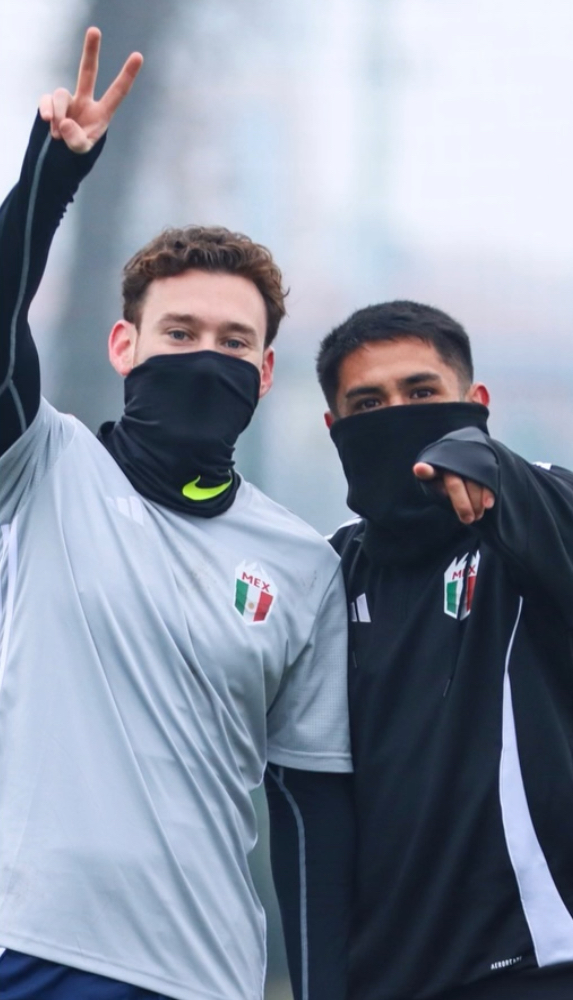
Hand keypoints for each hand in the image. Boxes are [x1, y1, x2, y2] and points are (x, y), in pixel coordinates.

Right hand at [38, 26, 142, 152]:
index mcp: (102, 112)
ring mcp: (68, 100)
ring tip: (58, 133)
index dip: (127, 75)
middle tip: (95, 30)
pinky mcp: (51, 102)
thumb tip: (64, 122)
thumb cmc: (78, 147)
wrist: (60, 152)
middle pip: (88, 71)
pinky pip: (46, 100)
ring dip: (57, 113)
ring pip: (60, 94)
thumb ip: (76, 140)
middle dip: (90, 51)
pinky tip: (48, 122)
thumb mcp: (81, 149)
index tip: (138, 56)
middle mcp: (86, 100)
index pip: (118, 92)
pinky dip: (46, 111)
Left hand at [413, 462, 494, 524]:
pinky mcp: (481, 466)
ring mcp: (466, 463)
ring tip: (477, 516)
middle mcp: (450, 464)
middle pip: (454, 485)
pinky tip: (488, 505)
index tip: (419, 469)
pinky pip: (485, 479)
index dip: (424, 470)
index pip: (427, 470)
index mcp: (435, 470)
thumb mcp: (436, 487)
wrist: (462, 464)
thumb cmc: (445, 483)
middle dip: (462, 504)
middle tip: (467, 520)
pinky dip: (487, 493)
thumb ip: (436, 493)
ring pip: (472, 483)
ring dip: (476, 503)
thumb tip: (430, 486)